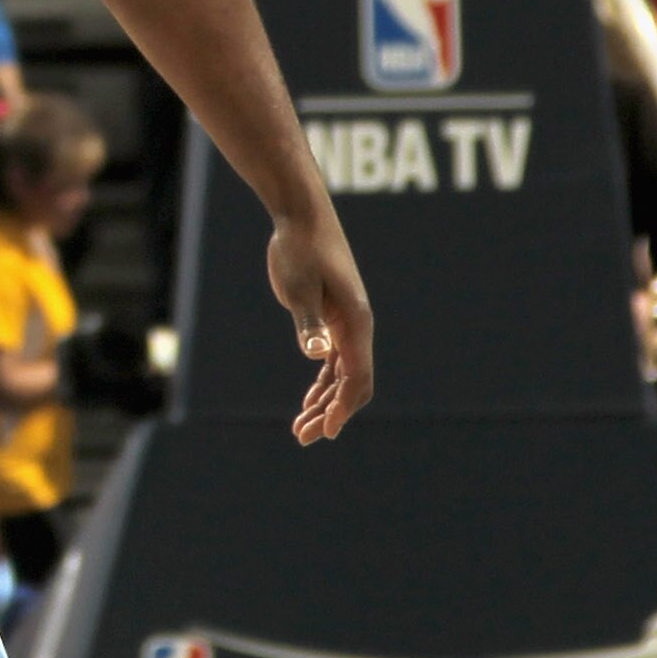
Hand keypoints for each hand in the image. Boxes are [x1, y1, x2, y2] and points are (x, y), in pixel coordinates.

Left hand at [266, 209, 373, 447]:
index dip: (343, 408)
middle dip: (331, 413)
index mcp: (355, 323)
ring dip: (324, 403)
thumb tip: (319, 355)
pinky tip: (308, 403)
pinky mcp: (332, 320)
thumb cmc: (300, 250)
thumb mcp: (300, 287)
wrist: (302, 219)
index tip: (326, 432)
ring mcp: (346, 324)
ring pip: (342, 376)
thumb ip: (309, 323)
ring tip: (300, 430)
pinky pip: (333, 362)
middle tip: (303, 438)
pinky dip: (322, 384)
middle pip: (351, 383)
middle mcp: (356, 328)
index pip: (356, 378)